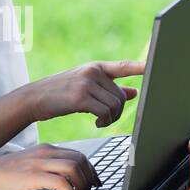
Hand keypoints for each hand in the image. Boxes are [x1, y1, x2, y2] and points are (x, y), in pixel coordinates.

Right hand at [0, 144, 100, 189]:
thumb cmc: (0, 175)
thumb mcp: (28, 165)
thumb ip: (44, 168)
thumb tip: (61, 181)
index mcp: (45, 150)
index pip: (78, 154)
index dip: (90, 169)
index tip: (94, 182)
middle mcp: (45, 153)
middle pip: (80, 160)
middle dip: (90, 178)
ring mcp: (39, 164)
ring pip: (75, 169)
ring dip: (83, 186)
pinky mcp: (33, 177)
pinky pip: (62, 183)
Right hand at [21, 60, 144, 127]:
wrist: (34, 98)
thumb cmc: (60, 93)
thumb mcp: (85, 86)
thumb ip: (110, 88)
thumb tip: (135, 92)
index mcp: (95, 67)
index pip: (123, 66)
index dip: (141, 67)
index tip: (156, 67)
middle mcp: (92, 71)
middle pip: (120, 95)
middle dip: (118, 111)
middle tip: (107, 119)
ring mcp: (86, 83)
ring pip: (115, 104)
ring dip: (111, 118)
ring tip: (101, 121)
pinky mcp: (80, 97)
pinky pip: (105, 112)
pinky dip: (104, 121)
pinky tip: (97, 123)